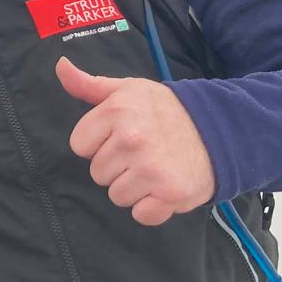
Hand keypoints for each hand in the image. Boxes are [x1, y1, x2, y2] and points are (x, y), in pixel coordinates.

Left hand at [55, 57, 215, 225]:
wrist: (221, 130)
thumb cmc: (166, 111)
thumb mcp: (127, 90)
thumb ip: (88, 84)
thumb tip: (60, 66)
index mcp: (117, 111)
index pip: (80, 146)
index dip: (98, 143)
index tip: (121, 136)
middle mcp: (132, 138)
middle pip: (97, 173)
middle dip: (117, 166)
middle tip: (144, 153)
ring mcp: (151, 167)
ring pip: (117, 195)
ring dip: (135, 188)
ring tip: (155, 168)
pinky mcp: (170, 193)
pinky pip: (142, 215)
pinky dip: (153, 209)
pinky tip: (165, 188)